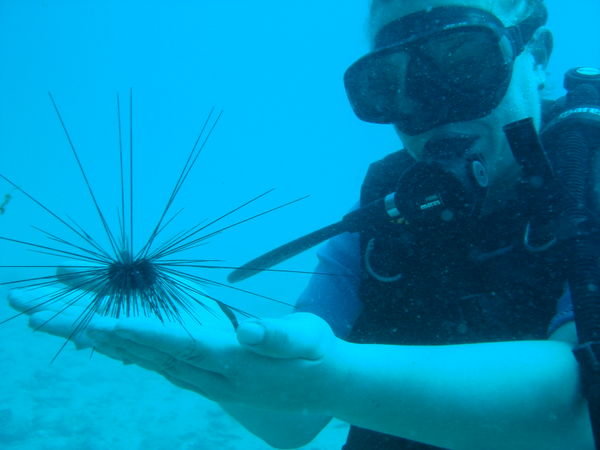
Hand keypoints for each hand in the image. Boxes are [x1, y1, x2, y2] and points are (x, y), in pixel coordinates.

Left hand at [8, 271, 343, 412]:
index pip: (179, 345)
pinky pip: (160, 362)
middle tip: (55, 318)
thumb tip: (245, 331)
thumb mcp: (307, 339)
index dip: (140, 334)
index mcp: (233, 362)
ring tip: (68, 326)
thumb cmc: (315, 356)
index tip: (101, 323)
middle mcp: (211, 374)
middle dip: (102, 336)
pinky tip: (112, 341)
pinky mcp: (207, 374)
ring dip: (108, 343)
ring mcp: (206, 377)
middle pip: (149, 355)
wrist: (322, 386)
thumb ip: (278, 336)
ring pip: (148, 360)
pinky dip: (131, 349)